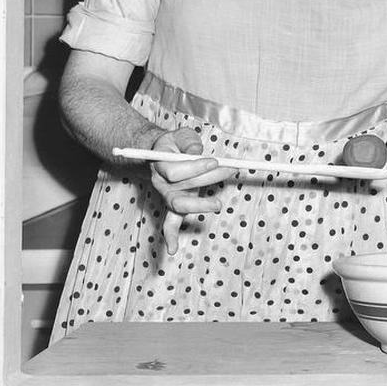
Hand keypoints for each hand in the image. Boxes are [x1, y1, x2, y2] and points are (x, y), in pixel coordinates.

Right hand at [149, 127, 235, 255]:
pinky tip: (172, 250)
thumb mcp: (181, 135)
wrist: (161, 153)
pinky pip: (169, 224)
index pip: (174, 171)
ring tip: (218, 203)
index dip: (195, 167)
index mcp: (159, 164)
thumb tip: (196, 152)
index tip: (214, 160)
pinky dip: (170, 237)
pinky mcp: (174, 206)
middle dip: (205, 182)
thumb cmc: (176, 144)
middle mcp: (161, 183)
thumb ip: (188, 141)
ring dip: (201, 205)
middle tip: (227, 171)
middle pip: (179, 190)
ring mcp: (167, 197)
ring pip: (180, 206)